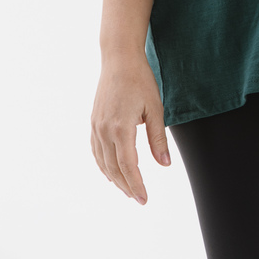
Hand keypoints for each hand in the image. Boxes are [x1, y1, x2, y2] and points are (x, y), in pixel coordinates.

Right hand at [91, 55, 170, 203]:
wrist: (119, 59)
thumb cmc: (140, 80)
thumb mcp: (155, 108)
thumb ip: (158, 139)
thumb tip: (164, 165)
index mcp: (121, 128)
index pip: (128, 166)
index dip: (136, 185)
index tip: (144, 199)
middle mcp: (104, 130)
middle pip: (114, 169)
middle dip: (126, 186)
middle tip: (139, 199)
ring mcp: (96, 126)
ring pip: (103, 162)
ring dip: (114, 178)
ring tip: (127, 189)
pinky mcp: (93, 122)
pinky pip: (96, 151)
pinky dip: (103, 165)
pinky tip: (111, 171)